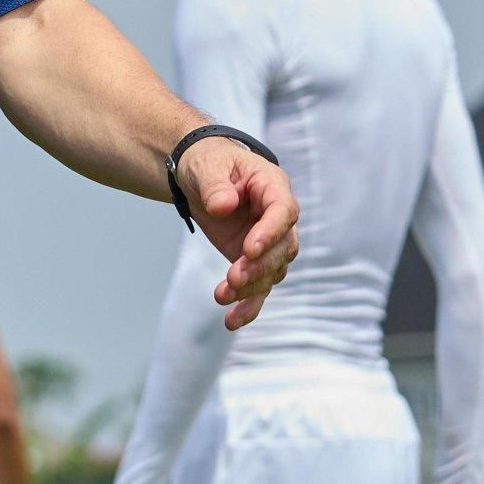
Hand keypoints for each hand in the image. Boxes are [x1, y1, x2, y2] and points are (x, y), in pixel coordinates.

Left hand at [177, 137, 300, 330]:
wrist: (200, 173)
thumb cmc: (207, 162)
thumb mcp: (205, 165)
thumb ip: (215, 185)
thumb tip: (224, 206)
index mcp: (272, 187)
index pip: (283, 211)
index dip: (270, 232)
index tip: (249, 249)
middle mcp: (277, 217)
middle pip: (283, 248)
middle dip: (259, 266)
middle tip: (233, 277)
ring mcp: (268, 241)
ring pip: (272, 271)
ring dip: (251, 287)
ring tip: (222, 296)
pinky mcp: (253, 260)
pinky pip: (259, 286)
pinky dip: (248, 305)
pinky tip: (232, 321)